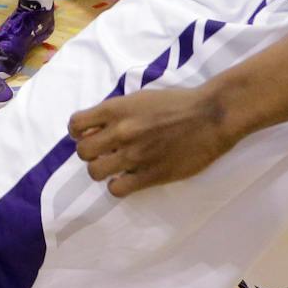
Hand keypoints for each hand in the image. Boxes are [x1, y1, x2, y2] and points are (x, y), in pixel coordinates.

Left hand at [68, 84, 238, 194]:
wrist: (210, 116)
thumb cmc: (177, 103)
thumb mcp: (140, 98)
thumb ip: (117, 112)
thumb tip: (97, 129)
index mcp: (117, 109)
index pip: (76, 124)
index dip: (78, 132)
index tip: (89, 135)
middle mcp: (120, 132)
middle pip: (82, 152)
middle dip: (90, 153)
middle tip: (104, 152)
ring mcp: (134, 155)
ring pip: (95, 172)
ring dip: (102, 170)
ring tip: (114, 167)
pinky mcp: (150, 175)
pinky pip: (117, 189)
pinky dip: (117, 186)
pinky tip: (128, 179)